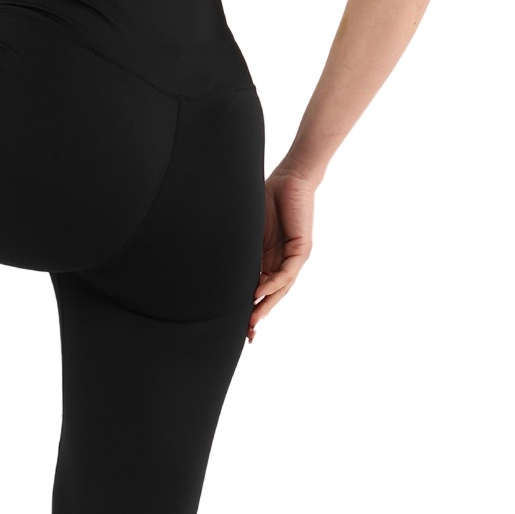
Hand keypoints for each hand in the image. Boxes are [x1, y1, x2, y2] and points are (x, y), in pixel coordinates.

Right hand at [248, 169, 314, 341]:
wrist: (290, 178)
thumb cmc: (267, 198)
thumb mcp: (246, 230)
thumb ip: (238, 248)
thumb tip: (213, 261)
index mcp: (267, 259)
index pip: (257, 289)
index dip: (249, 308)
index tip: (238, 327)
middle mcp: (281, 262)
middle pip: (270, 295)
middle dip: (258, 315)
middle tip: (247, 335)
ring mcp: (292, 257)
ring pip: (280, 288)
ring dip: (266, 305)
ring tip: (253, 320)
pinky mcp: (301, 249)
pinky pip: (288, 272)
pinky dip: (274, 283)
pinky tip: (260, 292)